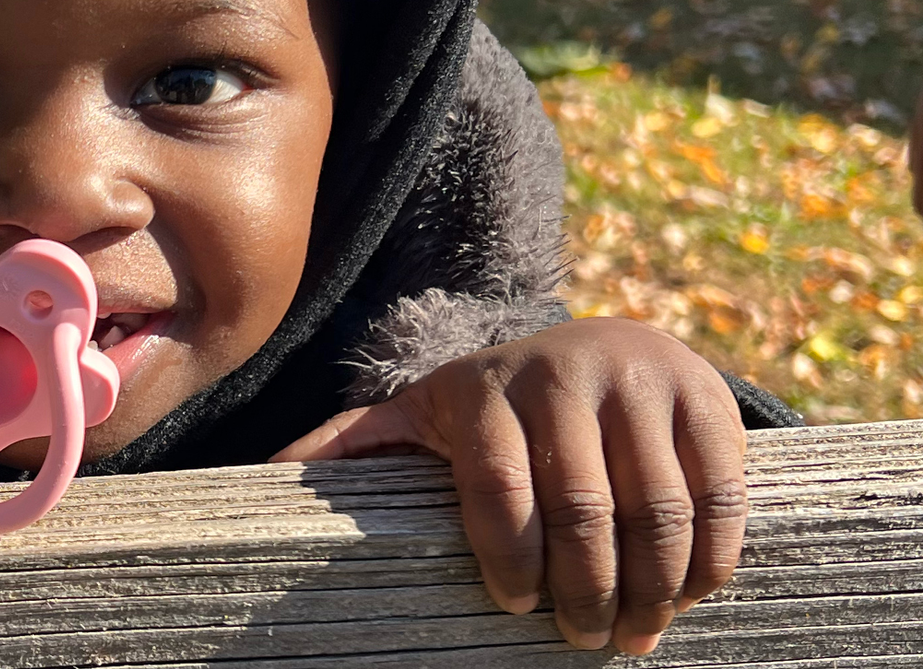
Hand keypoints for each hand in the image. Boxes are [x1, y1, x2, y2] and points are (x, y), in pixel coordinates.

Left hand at [274, 317, 746, 654]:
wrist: (598, 343)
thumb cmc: (495, 404)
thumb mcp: (420, 414)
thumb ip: (350, 446)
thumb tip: (261, 478)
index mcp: (486, 387)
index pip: (500, 490)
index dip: (510, 561)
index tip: (514, 607)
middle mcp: (566, 374)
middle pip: (586, 512)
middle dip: (585, 593)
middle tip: (582, 640)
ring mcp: (642, 382)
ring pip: (659, 511)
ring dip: (651, 588)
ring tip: (633, 633)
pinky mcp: (708, 397)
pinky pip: (720, 494)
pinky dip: (710, 558)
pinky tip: (687, 595)